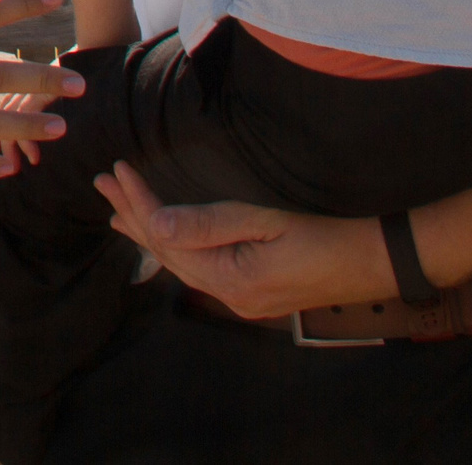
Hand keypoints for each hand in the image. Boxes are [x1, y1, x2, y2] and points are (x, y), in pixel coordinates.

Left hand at [94, 161, 392, 318]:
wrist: (368, 264)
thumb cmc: (322, 238)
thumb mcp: (265, 223)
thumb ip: (209, 223)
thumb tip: (156, 222)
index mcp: (228, 279)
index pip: (167, 237)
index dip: (139, 202)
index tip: (117, 171)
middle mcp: (226, 296)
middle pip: (167, 253)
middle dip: (133, 216)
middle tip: (102, 185)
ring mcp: (238, 299)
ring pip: (180, 263)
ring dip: (149, 233)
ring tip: (118, 212)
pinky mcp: (249, 294)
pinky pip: (197, 269)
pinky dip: (174, 248)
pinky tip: (164, 238)